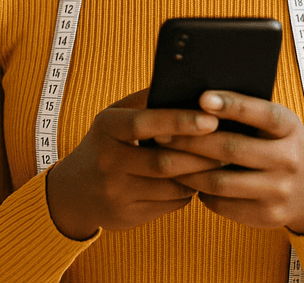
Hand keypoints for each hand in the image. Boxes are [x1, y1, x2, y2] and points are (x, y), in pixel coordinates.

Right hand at [45, 88, 224, 239]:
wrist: (74, 191)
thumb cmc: (106, 143)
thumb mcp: (115, 117)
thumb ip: (146, 101)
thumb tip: (187, 86)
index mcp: (106, 128)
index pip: (145, 123)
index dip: (179, 121)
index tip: (211, 119)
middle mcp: (108, 162)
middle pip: (164, 161)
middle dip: (201, 155)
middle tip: (229, 146)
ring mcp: (117, 192)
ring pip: (172, 186)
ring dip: (200, 175)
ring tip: (219, 162)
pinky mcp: (127, 216)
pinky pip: (170, 204)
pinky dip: (188, 192)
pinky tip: (197, 181)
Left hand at [165, 90, 303, 234]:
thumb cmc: (281, 146)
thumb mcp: (277, 125)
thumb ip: (248, 112)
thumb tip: (197, 101)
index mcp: (289, 128)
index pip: (261, 113)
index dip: (231, 105)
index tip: (202, 98)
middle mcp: (288, 159)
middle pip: (231, 149)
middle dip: (192, 140)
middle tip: (162, 133)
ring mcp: (279, 191)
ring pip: (220, 181)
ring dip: (188, 170)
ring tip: (166, 158)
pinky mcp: (266, 216)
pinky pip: (222, 203)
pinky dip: (200, 191)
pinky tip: (186, 180)